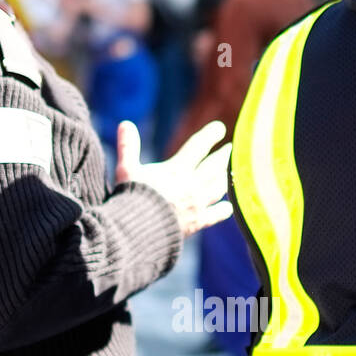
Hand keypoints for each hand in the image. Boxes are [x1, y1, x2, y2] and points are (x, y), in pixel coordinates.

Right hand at [115, 119, 232, 236]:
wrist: (138, 231)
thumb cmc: (131, 199)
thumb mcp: (126, 170)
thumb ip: (128, 147)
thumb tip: (124, 123)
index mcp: (177, 169)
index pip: (199, 146)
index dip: (211, 135)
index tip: (220, 128)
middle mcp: (192, 185)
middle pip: (215, 166)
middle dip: (223, 155)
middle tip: (230, 148)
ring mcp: (197, 204)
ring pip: (219, 187)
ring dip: (225, 178)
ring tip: (229, 173)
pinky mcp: (197, 223)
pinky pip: (216, 214)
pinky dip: (224, 209)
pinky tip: (228, 207)